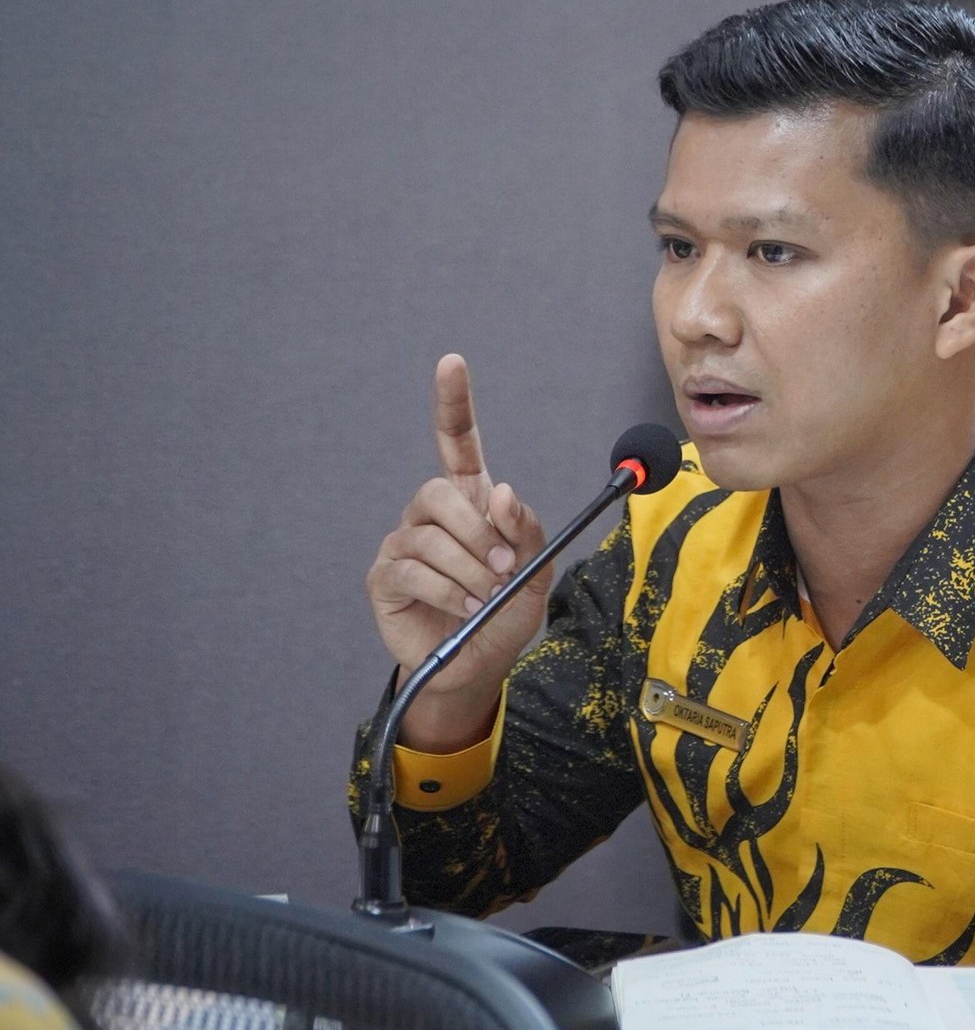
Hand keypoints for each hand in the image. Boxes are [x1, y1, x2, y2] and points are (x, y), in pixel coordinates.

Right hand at [366, 354, 548, 749]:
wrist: (477, 667)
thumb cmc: (504, 614)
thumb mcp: (535, 571)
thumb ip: (526, 530)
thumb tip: (499, 491)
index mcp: (471, 500)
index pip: (458, 441)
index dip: (453, 402)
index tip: (452, 362)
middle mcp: (431, 514)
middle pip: (441, 492)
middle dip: (479, 533)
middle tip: (503, 569)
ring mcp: (404, 543)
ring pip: (431, 537)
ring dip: (469, 572)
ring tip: (485, 598)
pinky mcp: (384, 577)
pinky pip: (414, 570)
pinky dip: (448, 593)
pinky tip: (462, 610)